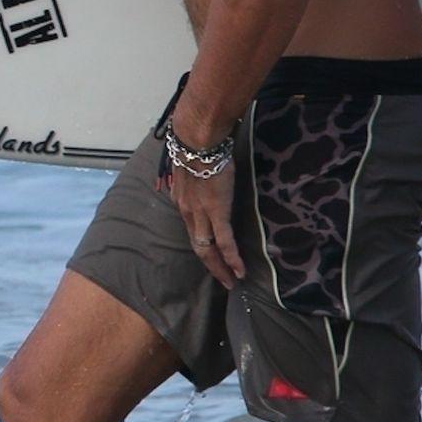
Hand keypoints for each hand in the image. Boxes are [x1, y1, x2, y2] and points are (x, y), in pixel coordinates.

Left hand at [169, 158, 244, 288]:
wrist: (198, 140)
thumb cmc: (197, 145)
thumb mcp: (190, 166)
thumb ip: (194, 177)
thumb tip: (202, 174)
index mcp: (181, 201)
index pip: (191, 229)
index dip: (201, 244)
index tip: (210, 256)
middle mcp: (187, 211)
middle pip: (197, 245)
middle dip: (210, 265)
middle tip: (223, 279)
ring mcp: (201, 214)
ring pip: (208, 249)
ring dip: (220, 267)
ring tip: (232, 280)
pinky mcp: (216, 212)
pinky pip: (224, 241)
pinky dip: (231, 258)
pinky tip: (240, 270)